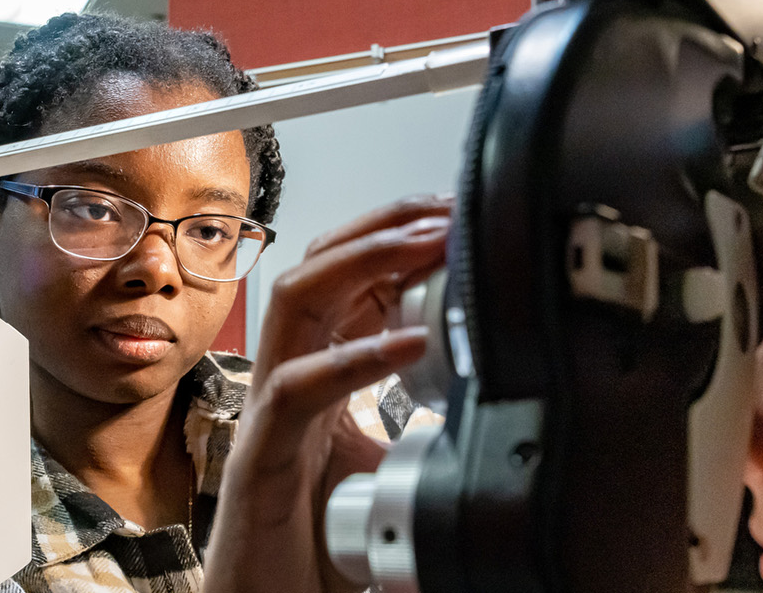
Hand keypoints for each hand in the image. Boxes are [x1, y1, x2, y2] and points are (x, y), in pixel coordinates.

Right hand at [203, 195, 452, 592]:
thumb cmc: (319, 553)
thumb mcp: (392, 478)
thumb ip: (429, 441)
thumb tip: (500, 427)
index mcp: (319, 381)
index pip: (350, 284)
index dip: (399, 242)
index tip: (459, 220)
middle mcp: (289, 383)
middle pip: (320, 268)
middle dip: (382, 226)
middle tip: (445, 208)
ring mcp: (271, 415)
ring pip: (296, 301)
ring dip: (362, 260)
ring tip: (426, 243)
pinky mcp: (262, 457)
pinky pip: (298, 389)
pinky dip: (354, 357)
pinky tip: (409, 341)